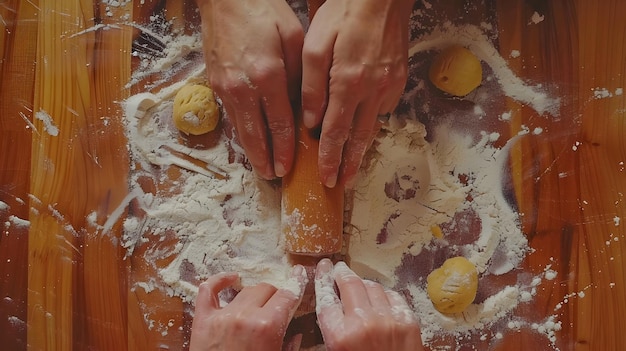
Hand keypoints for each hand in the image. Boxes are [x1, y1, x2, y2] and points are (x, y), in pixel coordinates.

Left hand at [190, 266, 306, 350]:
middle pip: (267, 289)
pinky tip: (231, 280)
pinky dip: (220, 281)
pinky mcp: (202, 320)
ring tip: (258, 305)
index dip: (296, 285)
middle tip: (277, 308)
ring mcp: (221, 316)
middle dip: (276, 296)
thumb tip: (295, 334)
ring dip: (254, 295)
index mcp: (267, 327)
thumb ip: (290, 346)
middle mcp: (244, 316)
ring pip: (245, 289)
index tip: (299, 276)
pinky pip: (208, 289)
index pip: (287, 295)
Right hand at [196, 0, 303, 179]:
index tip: (290, 167)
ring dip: (252, 151)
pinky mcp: (215, 83)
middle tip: (274, 177)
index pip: (280, 123)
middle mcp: (242, 87)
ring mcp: (225, 87)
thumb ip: (298, 75)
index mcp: (267, 75)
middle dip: (266, 159)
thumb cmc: (264, 11)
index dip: (286, 148)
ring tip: (262, 168)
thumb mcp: (293, 37)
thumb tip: (304, 107)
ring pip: (240, 129)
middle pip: (256, 134)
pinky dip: (242, 133)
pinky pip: (231, 116)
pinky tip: (249, 141)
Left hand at [302, 0, 413, 187]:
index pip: (336, 132)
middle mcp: (372, 90)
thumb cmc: (344, 13)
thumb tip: (309, 121)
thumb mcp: (315, 45)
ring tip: (353, 168)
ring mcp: (389, 86)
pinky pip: (382, 109)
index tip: (325, 178)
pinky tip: (363, 130)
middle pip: (359, 138)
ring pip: (373, 126)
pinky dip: (371, 124)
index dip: (329, 158)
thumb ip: (311, 86)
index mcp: (348, 83)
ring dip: (362, 150)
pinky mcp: (398, 79)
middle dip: (349, 165)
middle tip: (342, 185)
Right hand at [315, 259, 423, 350]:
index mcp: (340, 337)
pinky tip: (380, 299)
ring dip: (363, 284)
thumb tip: (331, 304)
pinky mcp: (408, 322)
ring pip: (371, 286)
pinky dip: (384, 295)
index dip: (322, 280)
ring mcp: (388, 320)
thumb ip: (333, 330)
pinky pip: (392, 296)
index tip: (323, 269)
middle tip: (338, 269)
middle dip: (341, 274)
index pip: (326, 299)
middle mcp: (363, 323)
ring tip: (359, 286)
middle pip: (349, 284)